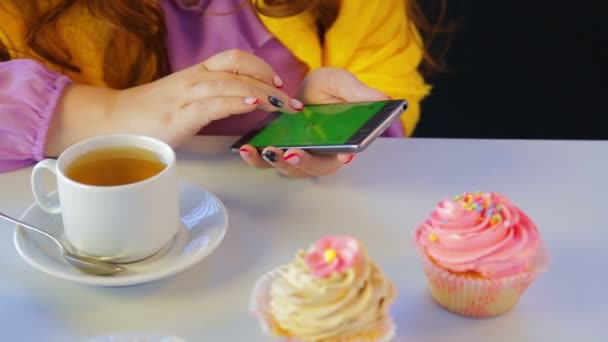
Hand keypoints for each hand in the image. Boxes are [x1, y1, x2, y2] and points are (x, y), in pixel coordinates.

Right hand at [45, 49, 303, 154]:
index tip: (278, 84)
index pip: (234, 59)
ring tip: (282, 104)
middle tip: (291, 100)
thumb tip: (240, 105)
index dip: (260, 68)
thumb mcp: (185, 101)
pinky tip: (253, 105)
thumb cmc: (149, 116)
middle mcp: (195, 79)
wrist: (113, 123)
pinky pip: (213, 104)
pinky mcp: (181, 115)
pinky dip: (236, 102)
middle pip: (238, 67)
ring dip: (262, 93)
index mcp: (197, 74)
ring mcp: (187, 95)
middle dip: (269, 81)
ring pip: (231, 83)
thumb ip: (210, 100)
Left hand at [239, 67, 388, 177]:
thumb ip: (360, 93)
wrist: (305, 88)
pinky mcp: (277, 150)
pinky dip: (256, 158)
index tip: (344, 156)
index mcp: (341, 142)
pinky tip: (246, 148)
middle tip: (293, 153)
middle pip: (315, 168)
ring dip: (278, 163)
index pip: (345, 155)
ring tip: (267, 150)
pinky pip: (267, 161)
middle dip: (304, 163)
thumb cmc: (328, 89)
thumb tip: (385, 100)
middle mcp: (321, 154)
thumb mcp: (342, 84)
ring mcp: (298, 154)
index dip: (344, 157)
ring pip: (290, 168)